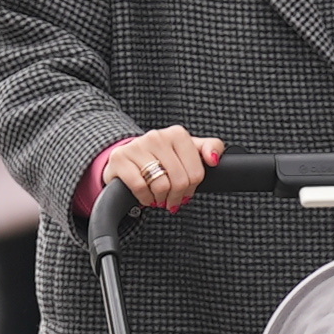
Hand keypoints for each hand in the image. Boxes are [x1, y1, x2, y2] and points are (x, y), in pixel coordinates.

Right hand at [102, 127, 219, 211]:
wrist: (127, 158)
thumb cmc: (161, 157)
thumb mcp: (188, 151)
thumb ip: (210, 148)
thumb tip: (213, 159)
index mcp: (177, 134)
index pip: (196, 173)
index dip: (192, 188)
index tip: (186, 191)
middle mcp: (157, 136)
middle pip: (179, 181)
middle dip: (177, 196)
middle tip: (173, 199)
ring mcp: (137, 146)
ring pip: (161, 185)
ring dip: (161, 199)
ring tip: (159, 197)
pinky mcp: (120, 159)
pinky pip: (140, 187)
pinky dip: (145, 198)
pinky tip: (146, 196)